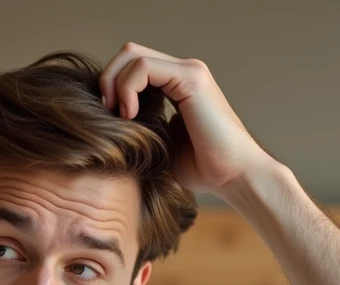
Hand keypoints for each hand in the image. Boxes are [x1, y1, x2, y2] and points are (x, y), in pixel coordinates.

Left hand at [98, 42, 276, 196]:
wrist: (233, 176)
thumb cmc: (202, 169)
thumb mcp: (159, 144)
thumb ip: (140, 126)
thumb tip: (108, 124)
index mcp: (176, 85)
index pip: (132, 67)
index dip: (112, 87)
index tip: (108, 118)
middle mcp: (183, 72)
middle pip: (129, 53)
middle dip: (108, 80)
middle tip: (106, 112)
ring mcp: (189, 72)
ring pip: (132, 55)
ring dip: (114, 84)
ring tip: (120, 116)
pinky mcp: (191, 78)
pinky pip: (143, 67)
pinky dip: (127, 89)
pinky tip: (130, 115)